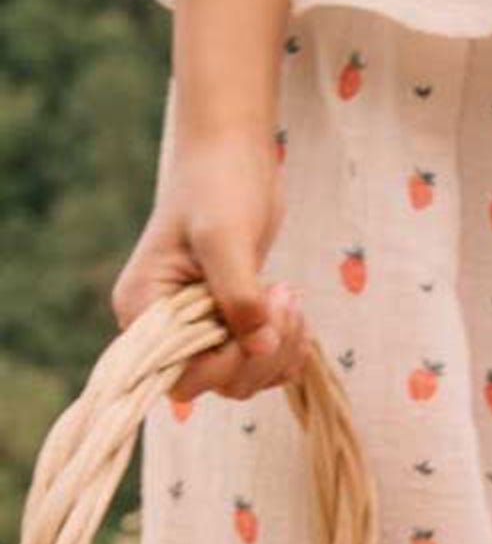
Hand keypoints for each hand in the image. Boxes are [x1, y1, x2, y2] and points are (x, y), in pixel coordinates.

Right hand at [111, 122, 307, 401]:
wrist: (233, 159)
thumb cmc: (218, 186)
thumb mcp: (225, 238)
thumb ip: (238, 295)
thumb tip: (258, 348)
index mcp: (144, 308)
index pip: (180, 377)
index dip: (225, 366)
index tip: (256, 323)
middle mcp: (166, 327)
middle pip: (220, 384)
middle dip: (263, 353)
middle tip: (283, 296)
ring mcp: (200, 329)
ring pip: (247, 379)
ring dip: (282, 349)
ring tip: (289, 294)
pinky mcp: (232, 325)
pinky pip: (265, 364)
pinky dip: (289, 349)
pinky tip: (294, 312)